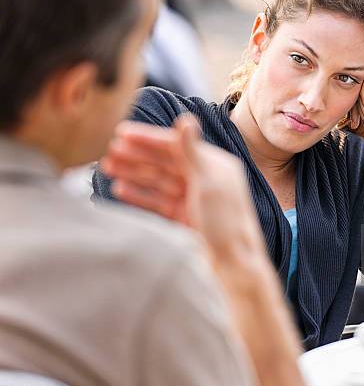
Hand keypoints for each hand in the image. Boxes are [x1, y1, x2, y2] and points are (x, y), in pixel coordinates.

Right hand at [101, 115, 266, 266]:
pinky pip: (158, 201)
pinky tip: (120, 189)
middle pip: (165, 162)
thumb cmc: (227, 223)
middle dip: (137, 156)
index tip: (121, 132)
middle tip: (109, 151)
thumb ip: (192, 152)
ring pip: (158, 181)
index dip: (149, 139)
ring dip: (134, 173)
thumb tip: (185, 119)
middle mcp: (204, 178)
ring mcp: (193, 199)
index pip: (176, 146)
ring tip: (107, 167)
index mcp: (215, 165)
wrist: (233, 266)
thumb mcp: (209, 184)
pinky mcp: (185, 217)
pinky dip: (140, 195)